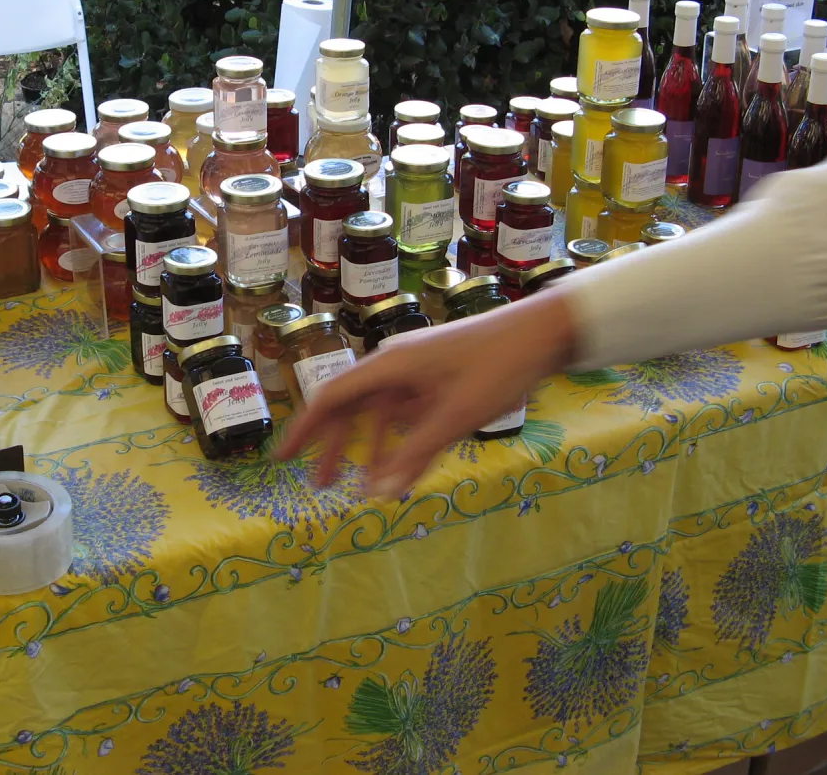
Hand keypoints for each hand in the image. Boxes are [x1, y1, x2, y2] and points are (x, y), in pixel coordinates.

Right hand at [273, 291, 579, 499]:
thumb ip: (415, 455)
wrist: (544, 332)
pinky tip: (398, 467)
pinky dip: (398, 440)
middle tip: (314, 482)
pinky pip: (406, 414)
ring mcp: (418, 371)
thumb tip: (375, 494)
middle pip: (350, 406)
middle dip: (330, 444)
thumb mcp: (456, 416)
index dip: (304, 428)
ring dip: (366, 448)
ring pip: (379, 413)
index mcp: (390, 365)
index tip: (283, 458)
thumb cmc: (500, 367)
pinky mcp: (438, 379)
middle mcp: (396, 365)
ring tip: (356, 485)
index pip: (332, 397)